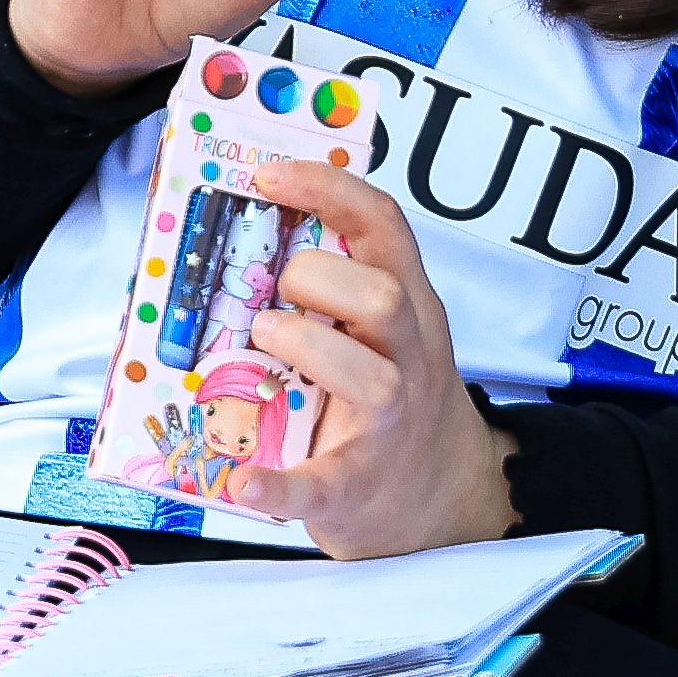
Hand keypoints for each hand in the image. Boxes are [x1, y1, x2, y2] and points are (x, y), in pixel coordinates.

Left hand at [215, 159, 519, 556]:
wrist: (443, 501)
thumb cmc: (389, 396)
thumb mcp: (381, 331)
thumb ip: (333, 285)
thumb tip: (234, 235)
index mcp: (406, 307)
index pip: (384, 228)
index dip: (329, 190)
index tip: (267, 175)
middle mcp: (406, 358)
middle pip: (384, 297)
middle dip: (319, 279)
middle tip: (272, 294)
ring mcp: (388, 423)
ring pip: (370, 376)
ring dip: (305, 348)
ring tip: (263, 344)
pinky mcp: (358, 485)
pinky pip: (324, 483)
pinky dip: (281, 484)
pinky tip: (243, 480)